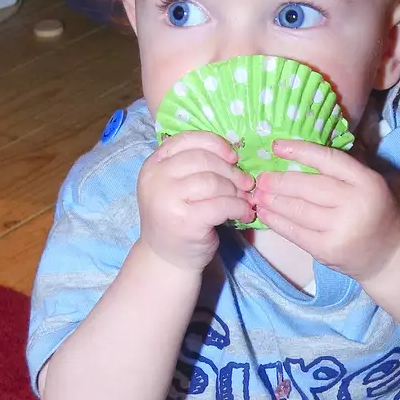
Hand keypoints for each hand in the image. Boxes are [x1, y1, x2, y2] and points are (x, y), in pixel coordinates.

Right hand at [138, 132, 254, 271]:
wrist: (166, 259)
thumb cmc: (176, 218)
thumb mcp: (175, 186)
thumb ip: (193, 166)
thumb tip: (234, 154)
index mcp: (153, 164)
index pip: (186, 140)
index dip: (214, 144)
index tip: (232, 156)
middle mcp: (156, 179)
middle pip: (203, 159)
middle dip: (230, 170)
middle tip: (246, 183)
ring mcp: (167, 200)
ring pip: (213, 182)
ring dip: (236, 191)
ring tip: (244, 200)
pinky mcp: (185, 221)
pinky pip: (221, 205)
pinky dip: (238, 207)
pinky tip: (244, 214)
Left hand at [254, 140, 399, 282]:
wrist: (388, 254)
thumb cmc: (373, 212)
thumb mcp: (367, 184)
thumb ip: (340, 171)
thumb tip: (295, 155)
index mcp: (366, 181)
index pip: (328, 159)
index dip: (299, 151)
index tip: (276, 146)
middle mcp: (354, 203)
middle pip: (308, 186)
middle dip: (279, 181)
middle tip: (260, 177)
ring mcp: (340, 228)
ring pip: (298, 209)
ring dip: (273, 201)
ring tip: (258, 194)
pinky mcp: (327, 249)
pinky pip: (295, 232)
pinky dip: (276, 222)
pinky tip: (264, 214)